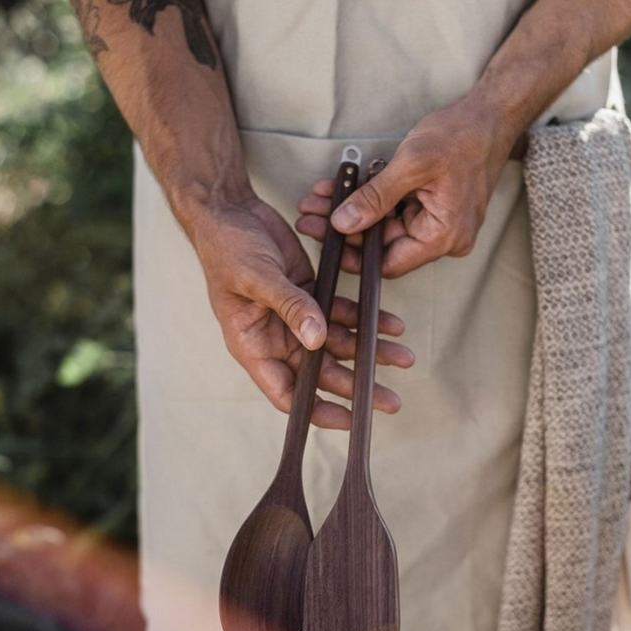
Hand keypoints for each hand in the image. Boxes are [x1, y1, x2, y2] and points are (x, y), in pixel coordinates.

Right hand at [183, 194, 414, 429]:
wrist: (230, 211)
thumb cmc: (226, 247)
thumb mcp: (256, 277)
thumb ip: (289, 306)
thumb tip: (316, 340)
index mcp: (253, 346)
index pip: (287, 393)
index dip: (318, 410)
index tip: (351, 419)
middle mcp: (276, 339)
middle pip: (320, 374)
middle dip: (356, 386)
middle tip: (390, 400)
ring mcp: (295, 318)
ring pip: (337, 345)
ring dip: (369, 351)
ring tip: (403, 356)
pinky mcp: (310, 295)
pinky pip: (342, 314)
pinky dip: (365, 319)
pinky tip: (391, 323)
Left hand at [296, 95, 519, 277]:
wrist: (491, 114)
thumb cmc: (462, 135)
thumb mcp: (412, 164)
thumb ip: (375, 198)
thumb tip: (343, 224)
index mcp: (444, 236)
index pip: (390, 263)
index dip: (354, 254)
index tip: (325, 239)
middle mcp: (443, 237)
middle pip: (384, 244)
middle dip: (345, 227)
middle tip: (311, 213)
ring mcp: (438, 223)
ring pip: (385, 226)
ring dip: (353, 210)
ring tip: (320, 197)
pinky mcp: (432, 208)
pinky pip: (394, 211)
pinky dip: (371, 199)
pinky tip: (344, 187)